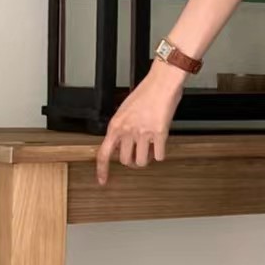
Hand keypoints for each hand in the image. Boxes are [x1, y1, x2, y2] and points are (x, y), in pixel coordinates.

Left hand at [96, 61, 185, 184]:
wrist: (162, 83)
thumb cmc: (146, 94)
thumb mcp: (125, 111)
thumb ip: (122, 128)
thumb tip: (123, 146)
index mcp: (115, 125)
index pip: (104, 153)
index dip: (102, 170)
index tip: (102, 181)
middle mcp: (127, 130)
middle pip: (125, 161)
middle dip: (132, 161)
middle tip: (138, 153)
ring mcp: (143, 133)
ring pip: (142, 162)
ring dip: (146, 159)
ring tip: (150, 148)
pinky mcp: (160, 134)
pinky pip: (159, 156)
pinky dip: (161, 154)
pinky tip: (161, 144)